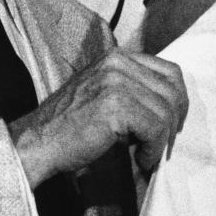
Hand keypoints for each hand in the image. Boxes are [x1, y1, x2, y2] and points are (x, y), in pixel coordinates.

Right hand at [9, 49, 187, 186]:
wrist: (37, 142)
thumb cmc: (69, 126)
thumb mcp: (103, 93)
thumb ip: (132, 88)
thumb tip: (171, 105)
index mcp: (117, 57)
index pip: (168, 70)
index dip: (177, 99)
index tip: (173, 123)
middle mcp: (118, 62)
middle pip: (172, 88)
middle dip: (174, 120)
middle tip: (164, 144)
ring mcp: (117, 81)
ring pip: (166, 110)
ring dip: (162, 139)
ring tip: (146, 155)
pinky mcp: (116, 105)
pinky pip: (155, 127)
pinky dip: (153, 148)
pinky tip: (140, 158)